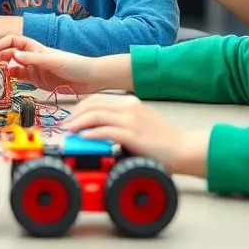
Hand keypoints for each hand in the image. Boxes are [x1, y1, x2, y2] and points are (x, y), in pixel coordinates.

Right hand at [0, 35, 110, 93]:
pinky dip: (10, 79)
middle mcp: (32, 57)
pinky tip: (5, 81)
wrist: (90, 79)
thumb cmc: (75, 64)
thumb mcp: (53, 61)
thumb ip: (34, 59)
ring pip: (12, 66)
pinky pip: (19, 78)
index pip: (12, 42)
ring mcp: (33, 69)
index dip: (0, 45)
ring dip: (2, 68)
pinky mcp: (36, 80)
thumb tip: (14, 56)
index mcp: (35, 47)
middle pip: (9, 53)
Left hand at [63, 94, 208, 176]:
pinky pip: (106, 131)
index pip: (96, 99)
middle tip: (64, 126)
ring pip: (96, 116)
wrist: (184, 149)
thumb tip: (96, 128)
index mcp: (129, 102)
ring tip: (68, 132)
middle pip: (92, 105)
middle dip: (74, 115)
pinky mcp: (133, 135)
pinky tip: (83, 139)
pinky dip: (91, 134)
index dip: (79, 108)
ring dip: (78, 124)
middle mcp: (129, 107)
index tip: (70, 118)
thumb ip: (120, 121)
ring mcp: (131, 120)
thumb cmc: (163, 140)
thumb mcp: (139, 123)